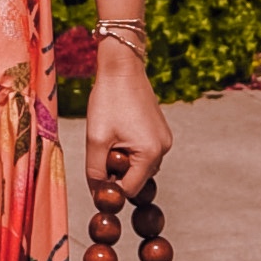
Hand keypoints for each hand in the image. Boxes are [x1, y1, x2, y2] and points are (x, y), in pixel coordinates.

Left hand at [77, 47, 174, 209]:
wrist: (122, 67)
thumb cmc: (109, 99)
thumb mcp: (95, 139)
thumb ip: (96, 171)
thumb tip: (97, 194)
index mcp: (151, 153)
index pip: (130, 189)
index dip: (111, 188)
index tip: (96, 175)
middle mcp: (164, 149)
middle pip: (137, 179)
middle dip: (118, 171)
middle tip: (102, 149)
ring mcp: (165, 139)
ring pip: (140, 166)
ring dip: (123, 160)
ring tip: (110, 137)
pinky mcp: (161, 131)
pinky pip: (144, 152)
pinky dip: (130, 149)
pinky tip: (119, 131)